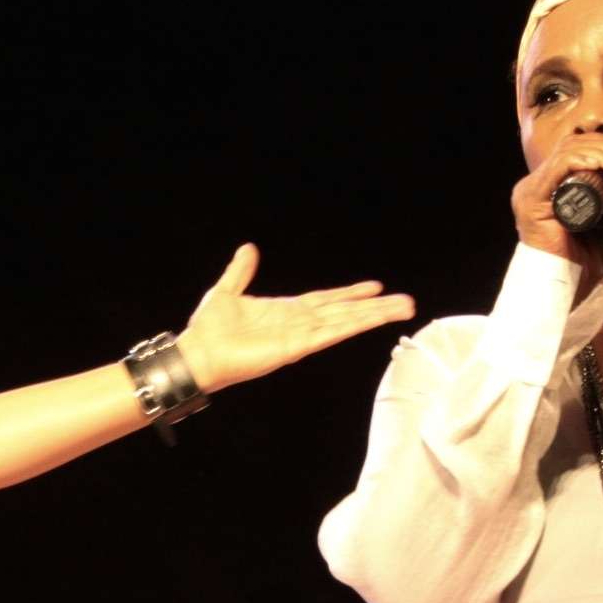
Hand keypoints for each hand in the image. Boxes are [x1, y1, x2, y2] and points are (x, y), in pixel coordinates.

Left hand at [174, 244, 413, 392]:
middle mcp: (299, 324)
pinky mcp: (294, 348)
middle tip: (406, 302)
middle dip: (376, 308)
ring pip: (344, 323)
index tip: (376, 288)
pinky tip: (368, 320)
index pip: (327, 301)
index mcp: (287, 311)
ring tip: (402, 309)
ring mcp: (299, 336)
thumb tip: (249, 249)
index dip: (351, 295)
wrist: (197, 353)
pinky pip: (327, 334)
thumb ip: (241, 271)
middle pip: (345, 312)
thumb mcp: (227, 290)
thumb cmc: (209, 330)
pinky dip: (348, 326)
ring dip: (373, 316)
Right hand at [511, 131, 602, 261]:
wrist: (563, 289)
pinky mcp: (531, 199)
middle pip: (572, 144)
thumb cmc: (581, 262)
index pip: (576, 150)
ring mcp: (530, 191)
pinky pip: (558, 167)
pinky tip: (598, 165)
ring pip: (567, 149)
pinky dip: (581, 161)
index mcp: (551, 188)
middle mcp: (537, 186)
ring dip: (598, 152)